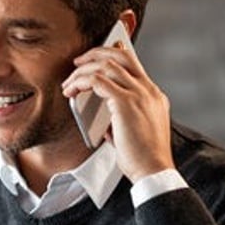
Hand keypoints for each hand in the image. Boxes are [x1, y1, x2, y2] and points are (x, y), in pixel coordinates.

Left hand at [61, 37, 173, 181]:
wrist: (154, 170)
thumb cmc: (144, 158)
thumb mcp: (136, 131)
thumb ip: (122, 119)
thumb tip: (105, 118)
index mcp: (153, 96)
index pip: (132, 64)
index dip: (110, 57)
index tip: (93, 62)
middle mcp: (148, 90)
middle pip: (121, 55)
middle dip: (96, 53)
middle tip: (78, 62)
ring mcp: (139, 94)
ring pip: (106, 65)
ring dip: (82, 71)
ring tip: (69, 82)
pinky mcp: (125, 103)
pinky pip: (97, 80)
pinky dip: (80, 82)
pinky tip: (71, 91)